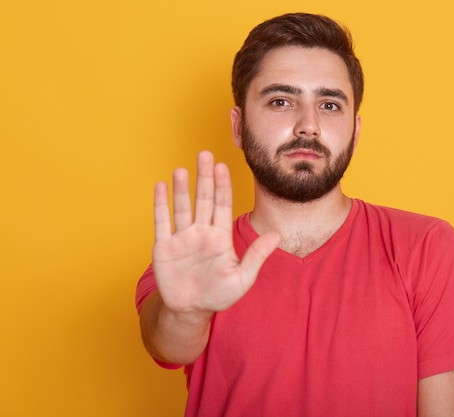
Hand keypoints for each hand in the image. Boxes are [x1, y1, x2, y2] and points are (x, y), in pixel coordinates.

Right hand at [152, 151, 280, 321]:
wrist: (191, 310)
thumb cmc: (219, 295)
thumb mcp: (242, 278)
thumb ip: (257, 256)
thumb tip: (276, 235)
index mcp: (220, 236)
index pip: (222, 205)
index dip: (223, 185)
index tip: (223, 166)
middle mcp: (201, 232)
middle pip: (203, 199)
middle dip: (204, 177)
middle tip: (204, 154)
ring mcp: (182, 237)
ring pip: (182, 207)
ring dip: (182, 188)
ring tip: (182, 169)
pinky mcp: (164, 247)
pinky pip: (162, 222)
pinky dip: (161, 204)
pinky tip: (161, 186)